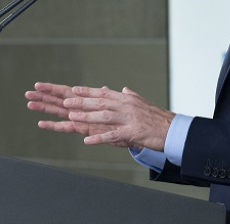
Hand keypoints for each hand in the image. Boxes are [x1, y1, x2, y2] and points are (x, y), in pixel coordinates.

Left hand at [25, 82, 174, 150]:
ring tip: (69, 115)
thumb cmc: (154, 117)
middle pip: (94, 102)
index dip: (79, 91)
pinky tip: (87, 141)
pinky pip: (112, 136)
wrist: (171, 129)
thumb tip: (121, 89)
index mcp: (121, 98)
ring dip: (85, 116)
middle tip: (58, 99)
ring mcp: (125, 119)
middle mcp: (121, 105)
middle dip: (74, 100)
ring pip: (101, 116)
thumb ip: (128, 96)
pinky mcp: (131, 133)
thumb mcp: (139, 103)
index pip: (96, 93)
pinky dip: (99, 138)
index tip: (64, 89)